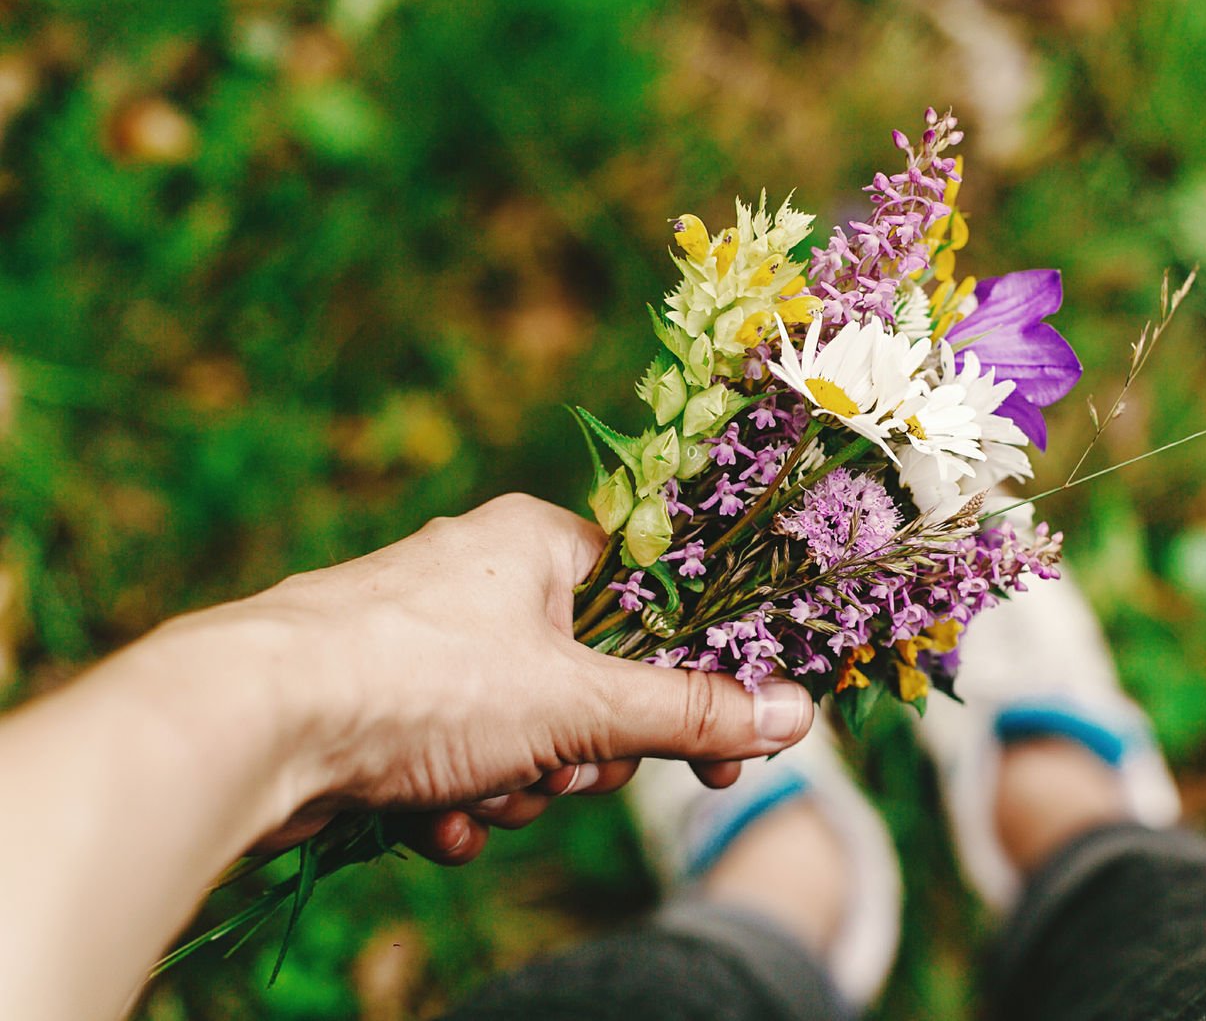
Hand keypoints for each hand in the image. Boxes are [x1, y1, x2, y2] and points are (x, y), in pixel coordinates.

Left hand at [197, 493, 814, 864]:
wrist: (252, 723)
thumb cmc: (422, 677)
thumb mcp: (580, 703)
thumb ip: (692, 713)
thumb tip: (795, 716)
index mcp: (534, 543)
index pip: (650, 599)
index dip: (687, 677)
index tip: (718, 743)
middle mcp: (479, 578)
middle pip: (589, 682)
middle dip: (581, 751)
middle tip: (567, 769)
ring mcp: (423, 641)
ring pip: (522, 734)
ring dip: (515, 786)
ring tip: (477, 792)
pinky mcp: (376, 701)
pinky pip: (454, 759)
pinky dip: (455, 801)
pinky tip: (430, 819)